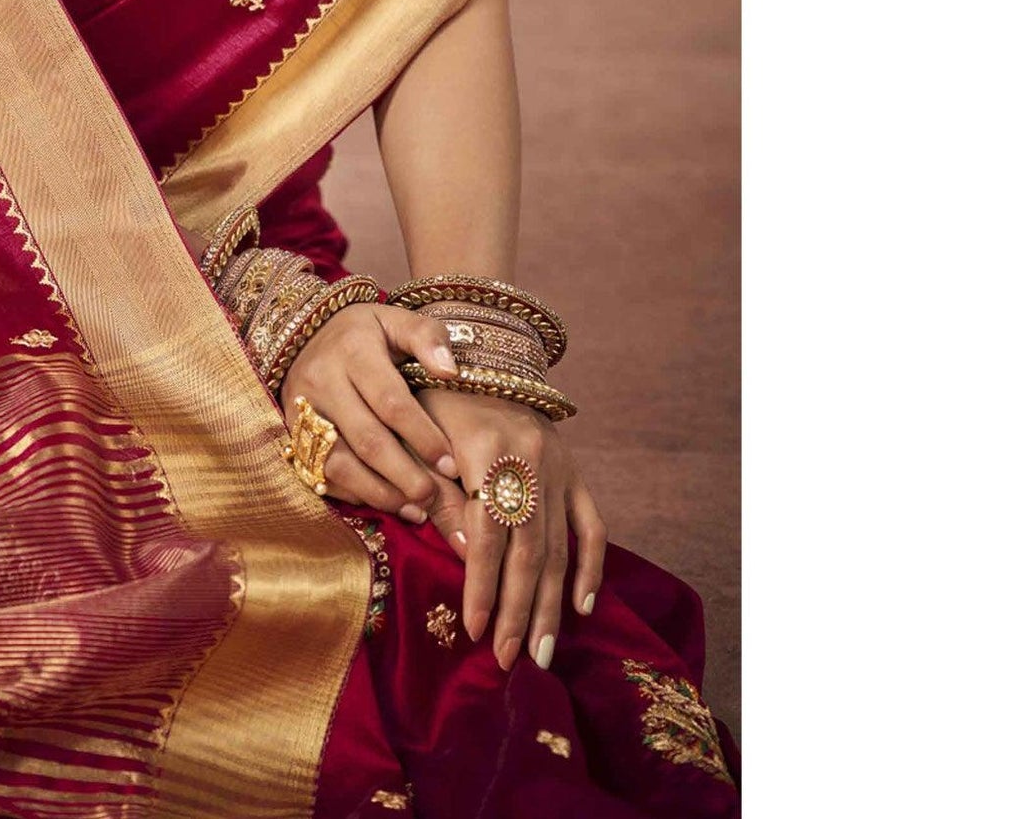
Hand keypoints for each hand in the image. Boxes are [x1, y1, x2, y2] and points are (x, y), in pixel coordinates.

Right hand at [276, 302, 465, 519]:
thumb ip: (427, 337)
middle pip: (366, 439)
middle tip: (434, 496)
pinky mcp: (291, 431)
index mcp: (353, 349)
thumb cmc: (365, 332)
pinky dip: (353, 494)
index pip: (391, 401)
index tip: (449, 461)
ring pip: (339, 463)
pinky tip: (385, 502)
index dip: (422, 435)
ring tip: (414, 508)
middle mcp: (322, 379)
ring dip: (379, 492)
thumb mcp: (396, 320)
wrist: (307, 333)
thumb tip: (450, 371)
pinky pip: (320, 473)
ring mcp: (302, 408)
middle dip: (404, 474)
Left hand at [415, 386, 607, 672]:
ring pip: (560, 545)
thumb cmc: (428, 395)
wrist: (469, 350)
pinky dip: (590, 565)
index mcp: (490, 446)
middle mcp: (532, 457)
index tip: (474, 629)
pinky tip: (581, 606)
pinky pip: (590, 523)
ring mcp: (559, 465)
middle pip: (529, 548)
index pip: (489, 533)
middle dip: (519, 609)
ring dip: (551, 604)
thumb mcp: (419, 433)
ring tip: (541, 653)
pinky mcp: (573, 468)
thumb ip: (440, 492)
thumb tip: (467, 555)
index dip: (483, 584)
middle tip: (508, 660)